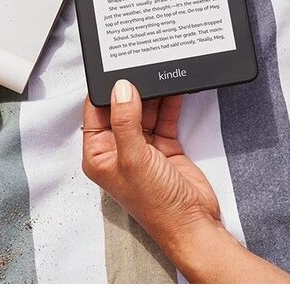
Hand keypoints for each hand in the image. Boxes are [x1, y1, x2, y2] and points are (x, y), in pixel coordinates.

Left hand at [81, 80, 219, 248]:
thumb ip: (125, 121)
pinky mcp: (165, 146)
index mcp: (99, 155)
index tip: (116, 69)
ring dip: (153, 94)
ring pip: (144, 110)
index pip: (96, 113)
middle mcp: (119, 150)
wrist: (193, 222)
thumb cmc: (157, 205)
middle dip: (132, 89)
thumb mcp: (135, 159)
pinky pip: (164, 117)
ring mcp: (143, 148)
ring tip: (159, 73)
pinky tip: (174, 88)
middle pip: (122, 108)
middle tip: (142, 67)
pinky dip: (170, 103)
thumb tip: (121, 89)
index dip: (105, 91)